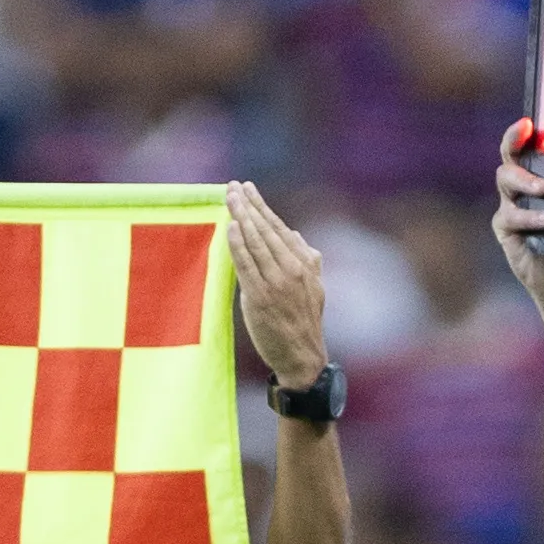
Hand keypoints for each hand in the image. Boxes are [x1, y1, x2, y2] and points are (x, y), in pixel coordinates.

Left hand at [224, 181, 326, 390]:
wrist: (302, 357)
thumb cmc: (304, 322)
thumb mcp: (314, 287)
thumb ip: (307, 259)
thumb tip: (294, 234)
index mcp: (304, 264)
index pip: (279, 228)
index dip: (262, 206)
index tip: (247, 188)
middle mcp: (292, 270)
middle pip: (266, 230)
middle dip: (248, 205)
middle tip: (233, 186)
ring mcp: (276, 283)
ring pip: (256, 243)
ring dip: (241, 217)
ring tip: (229, 198)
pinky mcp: (260, 298)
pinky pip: (247, 265)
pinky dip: (238, 245)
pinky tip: (230, 227)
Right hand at [493, 118, 543, 310]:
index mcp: (543, 174)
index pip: (530, 145)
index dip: (525, 131)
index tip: (530, 121)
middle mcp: (523, 186)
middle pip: (510, 155)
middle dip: (514, 140)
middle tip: (526, 133)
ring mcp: (512, 205)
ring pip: (506, 180)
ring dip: (524, 180)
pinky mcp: (507, 229)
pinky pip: (510, 216)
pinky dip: (528, 217)